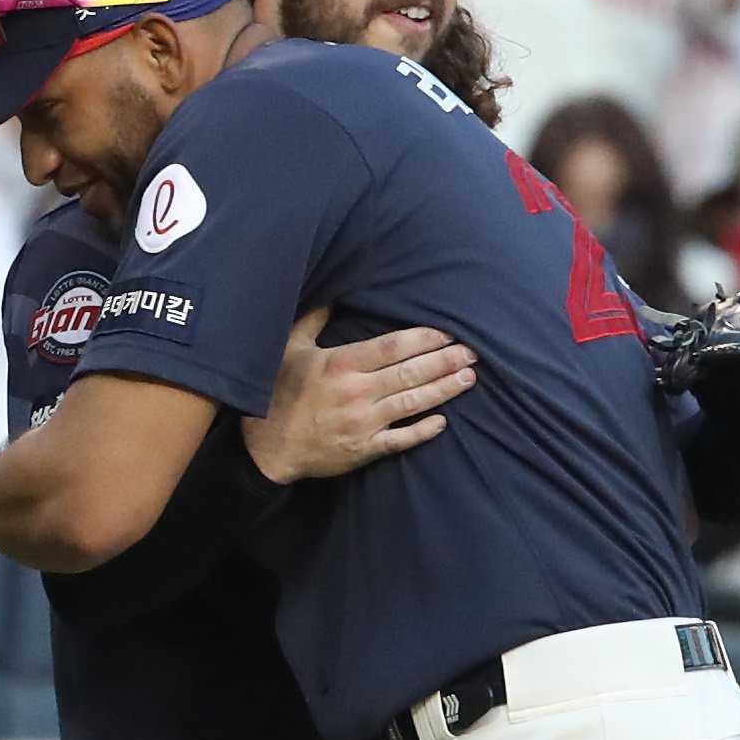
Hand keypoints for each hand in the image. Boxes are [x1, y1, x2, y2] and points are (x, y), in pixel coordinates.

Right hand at [242, 309, 476, 484]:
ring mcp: (364, 423)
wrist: (266, 449)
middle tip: (472, 353)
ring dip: (444, 390)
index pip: (394, 347)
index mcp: (342, 364)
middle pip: (411, 373)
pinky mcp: (364, 450)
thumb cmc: (277, 394)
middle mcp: (358, 392)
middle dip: (445, 361)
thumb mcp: (289, 348)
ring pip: (413, 403)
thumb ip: (313, 318)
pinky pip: (401, 440)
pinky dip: (423, 431)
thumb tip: (333, 289)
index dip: (425, 340)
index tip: (448, 333)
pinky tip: (443, 422)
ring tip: (468, 378)